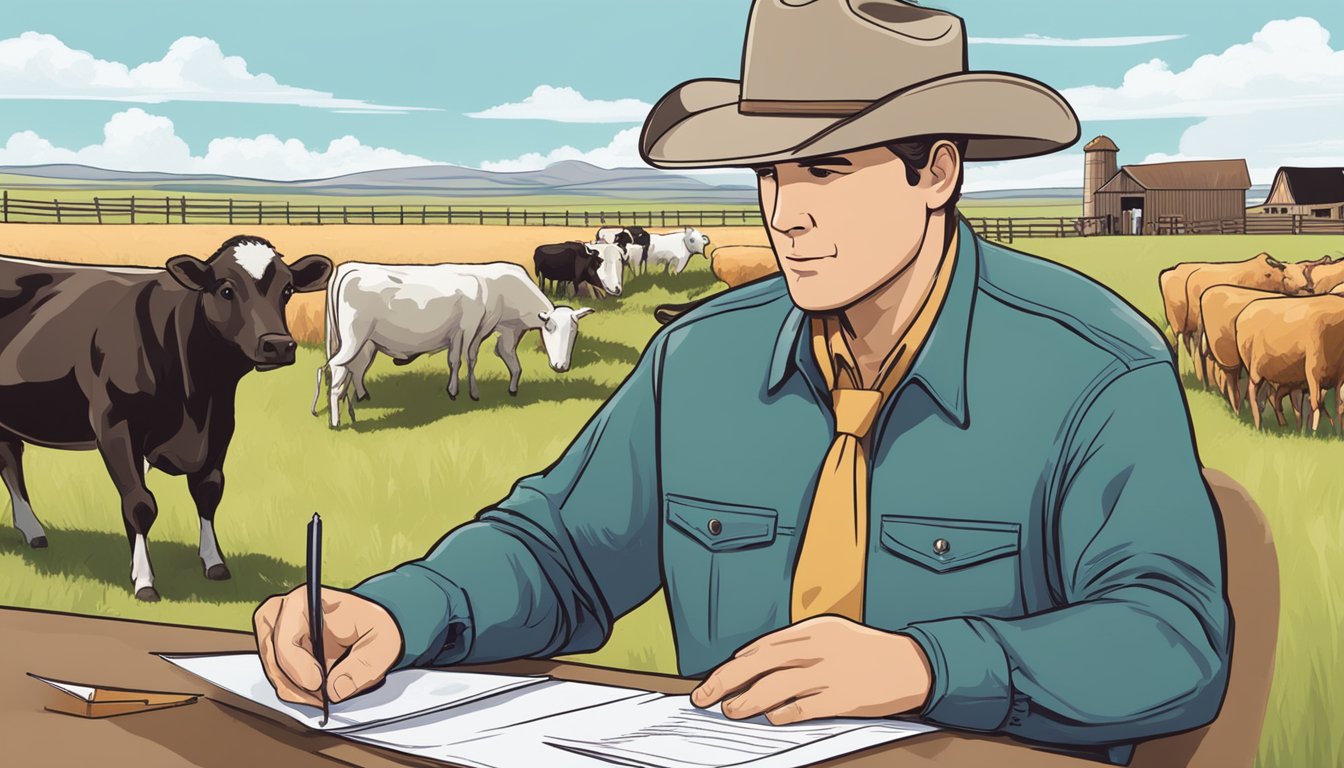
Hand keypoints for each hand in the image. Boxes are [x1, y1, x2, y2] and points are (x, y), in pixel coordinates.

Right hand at [253, 585, 401, 706]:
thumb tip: (334, 691)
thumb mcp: (382, 643)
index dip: (296, 666)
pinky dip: (294, 691)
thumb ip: (362, 666)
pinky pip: (277, 676)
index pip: (284, 637)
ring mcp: (277, 632)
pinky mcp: (278, 650)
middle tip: (319, 698)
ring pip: (271, 669)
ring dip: (294, 690)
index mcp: (306, 601)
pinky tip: (316, 694)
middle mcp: (284, 614)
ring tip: (323, 697)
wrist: (369, 626)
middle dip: (293, 682)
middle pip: (270, 654)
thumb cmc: (373, 626)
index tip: (318, 685)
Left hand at [689, 616, 932, 724]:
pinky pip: (802, 708)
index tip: (719, 677)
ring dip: (746, 701)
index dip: (736, 663)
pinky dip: (782, 714)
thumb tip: (756, 658)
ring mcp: (828, 674)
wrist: (912, 664)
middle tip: (703, 696)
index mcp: (813, 631)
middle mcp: (816, 649)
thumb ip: (798, 643)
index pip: (763, 646)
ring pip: (774, 687)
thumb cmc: (869, 651)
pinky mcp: (841, 698)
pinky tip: (770, 719)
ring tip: (730, 711)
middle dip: (725, 680)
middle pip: (758, 663)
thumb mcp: (833, 633)